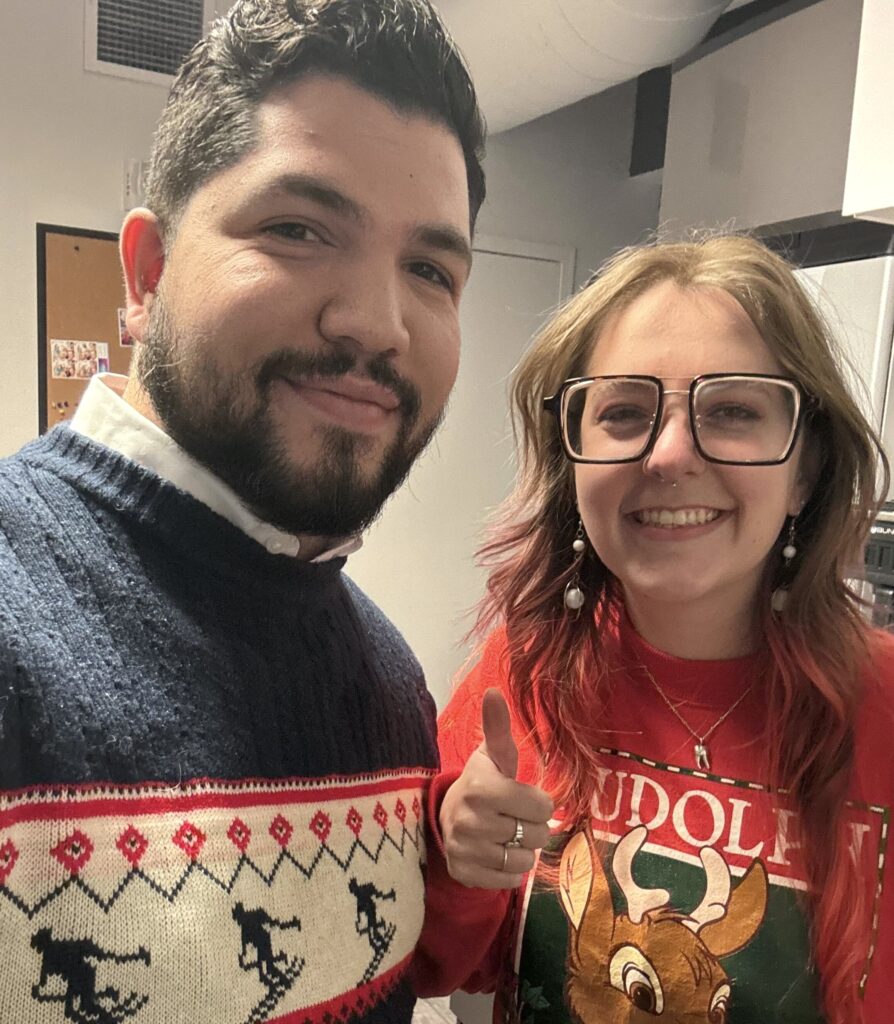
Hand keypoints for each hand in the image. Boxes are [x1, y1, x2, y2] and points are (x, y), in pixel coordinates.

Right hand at [439, 688, 553, 888]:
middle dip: (531, 827)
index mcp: (481, 788)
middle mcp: (470, 820)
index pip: (542, 807)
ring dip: (521, 850)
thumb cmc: (482, 783)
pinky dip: (508, 870)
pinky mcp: (464, 874)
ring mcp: (465, 849)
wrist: (447, 817)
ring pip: (524, 860)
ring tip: (504, 836)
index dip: (538, 803)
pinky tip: (494, 853)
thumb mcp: (493, 755)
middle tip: (512, 818)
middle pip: (537, 835)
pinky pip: (509, 881)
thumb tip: (494, 691)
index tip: (520, 798)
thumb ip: (498, 727)